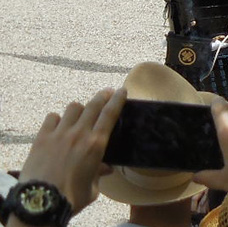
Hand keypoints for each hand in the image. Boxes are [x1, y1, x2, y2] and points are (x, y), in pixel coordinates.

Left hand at [17, 88, 126, 214]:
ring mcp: (59, 133)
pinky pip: (51, 117)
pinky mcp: (41, 138)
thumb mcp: (92, 189)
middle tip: (106, 93)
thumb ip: (99, 174)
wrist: (40, 202)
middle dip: (102, 96)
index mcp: (96, 144)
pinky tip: (58, 125)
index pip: (110, 114)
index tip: (122, 90)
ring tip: (80, 112)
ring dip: (80, 108)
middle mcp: (79, 133)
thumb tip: (105, 169)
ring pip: (73, 107)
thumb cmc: (71, 197)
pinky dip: (57, 118)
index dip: (118, 99)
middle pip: (93, 105)